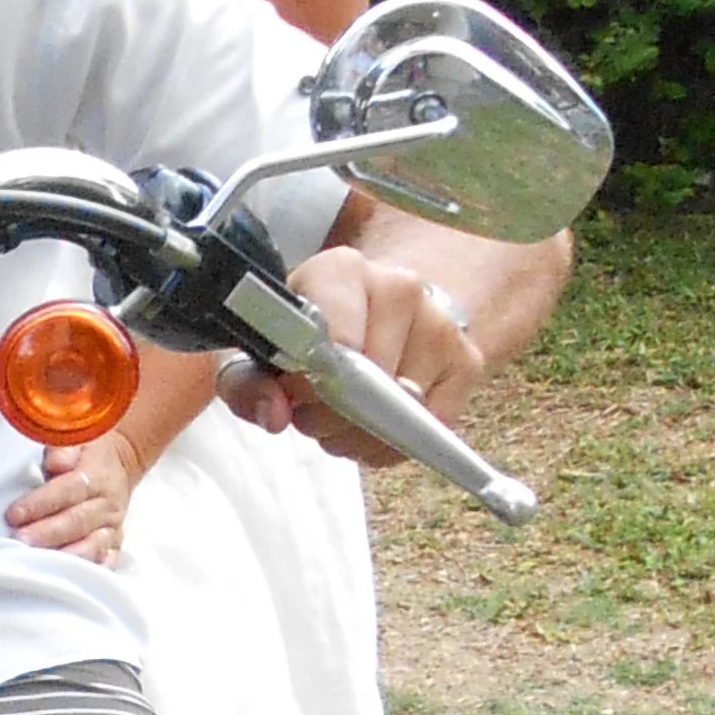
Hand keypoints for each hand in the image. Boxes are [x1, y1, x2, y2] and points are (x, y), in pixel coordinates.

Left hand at [4, 435, 138, 561]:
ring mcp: (113, 528)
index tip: (13, 514)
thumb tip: (56, 462)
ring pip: (92, 546)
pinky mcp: (115, 546)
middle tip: (19, 541)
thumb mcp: (77, 440)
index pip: (69, 490)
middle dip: (47, 534)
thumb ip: (63, 449)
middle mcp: (107, 505)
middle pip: (77, 522)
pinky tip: (66, 579)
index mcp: (96, 476)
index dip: (41, 503)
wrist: (118, 465)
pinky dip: (89, 572)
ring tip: (38, 565)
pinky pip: (106, 563)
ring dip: (66, 557)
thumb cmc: (86, 455)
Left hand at [230, 224, 489, 462]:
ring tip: (341, 415)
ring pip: (400, 411)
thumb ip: (248, 385)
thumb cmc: (309, 334)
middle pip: (368, 382)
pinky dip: (392, 444)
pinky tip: (372, 426)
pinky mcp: (467, 360)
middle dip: (330, 415)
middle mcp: (400, 286)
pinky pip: (430, 428)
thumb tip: (274, 415)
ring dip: (359, 433)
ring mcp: (440, 322)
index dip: (310, 383)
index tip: (296, 394)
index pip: (336, 338)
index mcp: (341, 270)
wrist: (376, 313)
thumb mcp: (262, 352)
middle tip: (312, 410)